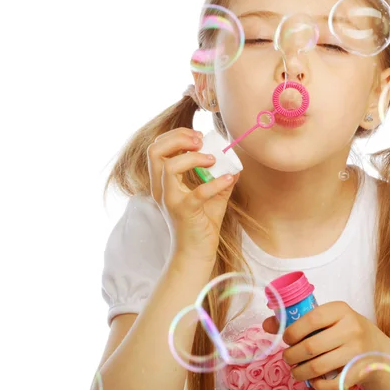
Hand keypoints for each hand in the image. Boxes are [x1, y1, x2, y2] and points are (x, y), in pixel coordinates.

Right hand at [147, 127, 239, 261]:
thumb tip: (235, 163)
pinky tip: (228, 179)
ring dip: (193, 158)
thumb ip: (220, 177)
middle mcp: (161, 188)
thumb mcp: (212, 195)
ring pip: (169, 167)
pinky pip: (197, 192)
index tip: (198, 136)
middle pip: (154, 151)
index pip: (157, 148)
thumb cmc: (201, 223)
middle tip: (200, 141)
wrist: (196, 253)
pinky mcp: (184, 212)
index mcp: (163, 181)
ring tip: (213, 160)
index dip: (176, 135)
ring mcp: (170, 200)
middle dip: (178, 138)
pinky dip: (215, 183)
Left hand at [262, 301, 389, 389]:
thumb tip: (267, 324)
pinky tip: (312, 380)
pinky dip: (317, 385)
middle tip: (287, 357)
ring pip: (318, 366)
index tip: (286, 338)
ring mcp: (356, 351)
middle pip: (311, 346)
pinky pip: (331, 384)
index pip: (312, 319)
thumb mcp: (327, 318)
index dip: (293, 331)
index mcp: (341, 309)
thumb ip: (299, 320)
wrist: (377, 348)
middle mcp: (351, 328)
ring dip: (299, 371)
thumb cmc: (345, 329)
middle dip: (291, 355)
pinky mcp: (358, 372)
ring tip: (295, 370)